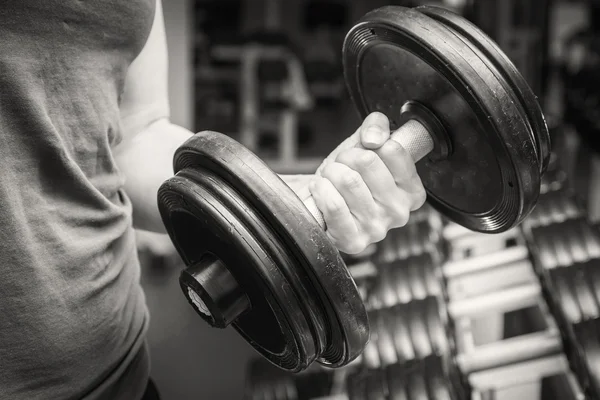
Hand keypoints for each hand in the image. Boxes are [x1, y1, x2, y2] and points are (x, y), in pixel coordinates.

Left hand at [309, 112, 426, 253]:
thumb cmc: (346, 176)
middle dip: (345, 158)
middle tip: (341, 167)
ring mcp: (377, 229)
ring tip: (331, 180)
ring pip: (348, 180)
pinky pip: (334, 205)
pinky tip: (322, 192)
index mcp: (411, 191)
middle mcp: (399, 212)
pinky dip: (321, 190)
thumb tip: (374, 138)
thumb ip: (376, 127)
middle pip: (367, 162)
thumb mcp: (363, 145)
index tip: (361, 154)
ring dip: (331, 173)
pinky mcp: (353, 241)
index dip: (367, 144)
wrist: (320, 200)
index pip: (393, 149)